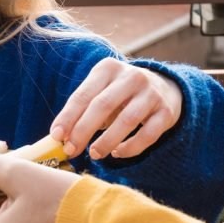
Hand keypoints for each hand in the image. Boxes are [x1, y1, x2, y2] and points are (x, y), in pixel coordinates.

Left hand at [50, 58, 181, 159]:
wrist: (165, 88)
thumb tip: (61, 138)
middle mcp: (131, 76)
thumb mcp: (101, 92)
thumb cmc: (121, 95)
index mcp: (108, 68)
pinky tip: (118, 153)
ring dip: (106, 141)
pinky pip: (148, 134)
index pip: (83, 94)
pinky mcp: (167, 112)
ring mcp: (152, 93)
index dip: (68, 117)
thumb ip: (82, 111)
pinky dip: (130, 147)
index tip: (56, 136)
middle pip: (102, 105)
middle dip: (83, 131)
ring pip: (127, 120)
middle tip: (71, 150)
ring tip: (94, 154)